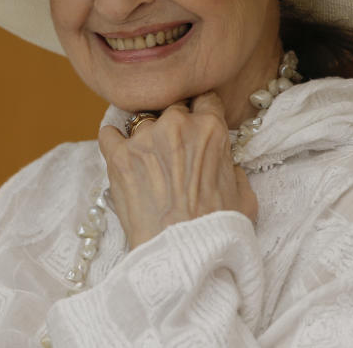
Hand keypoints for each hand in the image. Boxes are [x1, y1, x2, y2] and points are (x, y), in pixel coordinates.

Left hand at [98, 92, 258, 249]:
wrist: (181, 255)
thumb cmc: (217, 230)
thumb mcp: (244, 195)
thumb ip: (232, 167)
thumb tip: (223, 162)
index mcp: (211, 129)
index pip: (204, 98)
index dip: (200, 112)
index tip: (195, 124)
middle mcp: (177, 125)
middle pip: (173, 108)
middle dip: (174, 126)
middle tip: (173, 152)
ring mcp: (144, 138)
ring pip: (142, 121)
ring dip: (146, 138)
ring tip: (148, 165)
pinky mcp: (118, 156)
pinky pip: (108, 133)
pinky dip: (113, 141)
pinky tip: (121, 155)